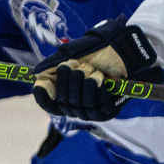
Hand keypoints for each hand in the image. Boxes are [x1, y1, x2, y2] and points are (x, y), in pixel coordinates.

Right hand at [31, 15, 161, 120]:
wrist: (125, 51)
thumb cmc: (99, 52)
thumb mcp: (73, 53)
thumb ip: (54, 64)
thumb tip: (37, 74)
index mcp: (65, 94)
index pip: (47, 103)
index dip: (43, 96)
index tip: (42, 84)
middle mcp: (76, 106)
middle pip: (62, 101)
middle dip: (67, 79)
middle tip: (78, 64)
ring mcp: (91, 111)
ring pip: (78, 103)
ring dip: (83, 81)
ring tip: (92, 69)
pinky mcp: (106, 112)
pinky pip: (94, 103)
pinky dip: (95, 87)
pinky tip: (101, 77)